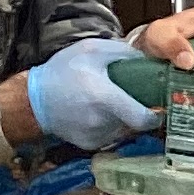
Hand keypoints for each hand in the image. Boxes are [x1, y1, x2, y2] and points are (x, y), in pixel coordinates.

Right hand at [26, 37, 165, 149]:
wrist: (32, 100)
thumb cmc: (62, 72)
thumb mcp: (91, 49)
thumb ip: (122, 52)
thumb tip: (146, 60)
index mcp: (105, 98)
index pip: (143, 119)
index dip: (156, 115)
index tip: (161, 105)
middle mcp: (103, 122)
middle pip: (135, 122)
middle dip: (138, 109)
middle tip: (133, 94)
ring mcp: (96, 137)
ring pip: (123, 128)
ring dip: (123, 116)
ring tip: (109, 100)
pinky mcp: (89, 144)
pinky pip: (110, 134)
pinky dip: (110, 123)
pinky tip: (96, 111)